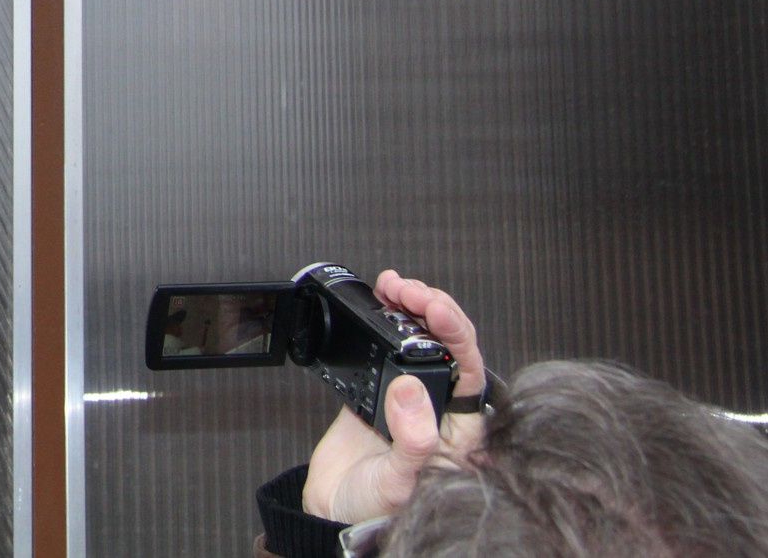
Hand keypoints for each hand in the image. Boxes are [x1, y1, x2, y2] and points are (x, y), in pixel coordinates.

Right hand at [301, 271, 486, 524]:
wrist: (332, 512)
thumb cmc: (376, 509)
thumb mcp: (400, 481)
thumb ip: (413, 440)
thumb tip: (411, 390)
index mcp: (457, 429)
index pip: (469, 368)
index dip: (455, 332)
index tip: (432, 308)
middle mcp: (438, 408)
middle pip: (448, 344)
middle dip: (431, 309)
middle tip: (406, 290)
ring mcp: (407, 396)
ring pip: (420, 340)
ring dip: (409, 308)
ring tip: (393, 288)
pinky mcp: (376, 388)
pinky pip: (385, 345)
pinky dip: (382, 320)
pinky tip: (378, 305)